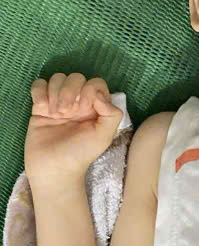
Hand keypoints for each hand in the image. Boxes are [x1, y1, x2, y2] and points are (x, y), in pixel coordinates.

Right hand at [25, 72, 122, 187]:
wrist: (54, 168)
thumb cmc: (80, 154)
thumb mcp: (104, 136)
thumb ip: (112, 114)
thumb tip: (99, 94)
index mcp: (94, 107)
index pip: (95, 83)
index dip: (89, 90)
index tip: (83, 109)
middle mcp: (77, 102)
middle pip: (75, 77)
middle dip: (70, 91)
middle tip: (66, 113)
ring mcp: (58, 103)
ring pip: (57, 78)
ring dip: (55, 92)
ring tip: (55, 114)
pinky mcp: (40, 107)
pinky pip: (39, 85)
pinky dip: (40, 92)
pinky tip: (42, 108)